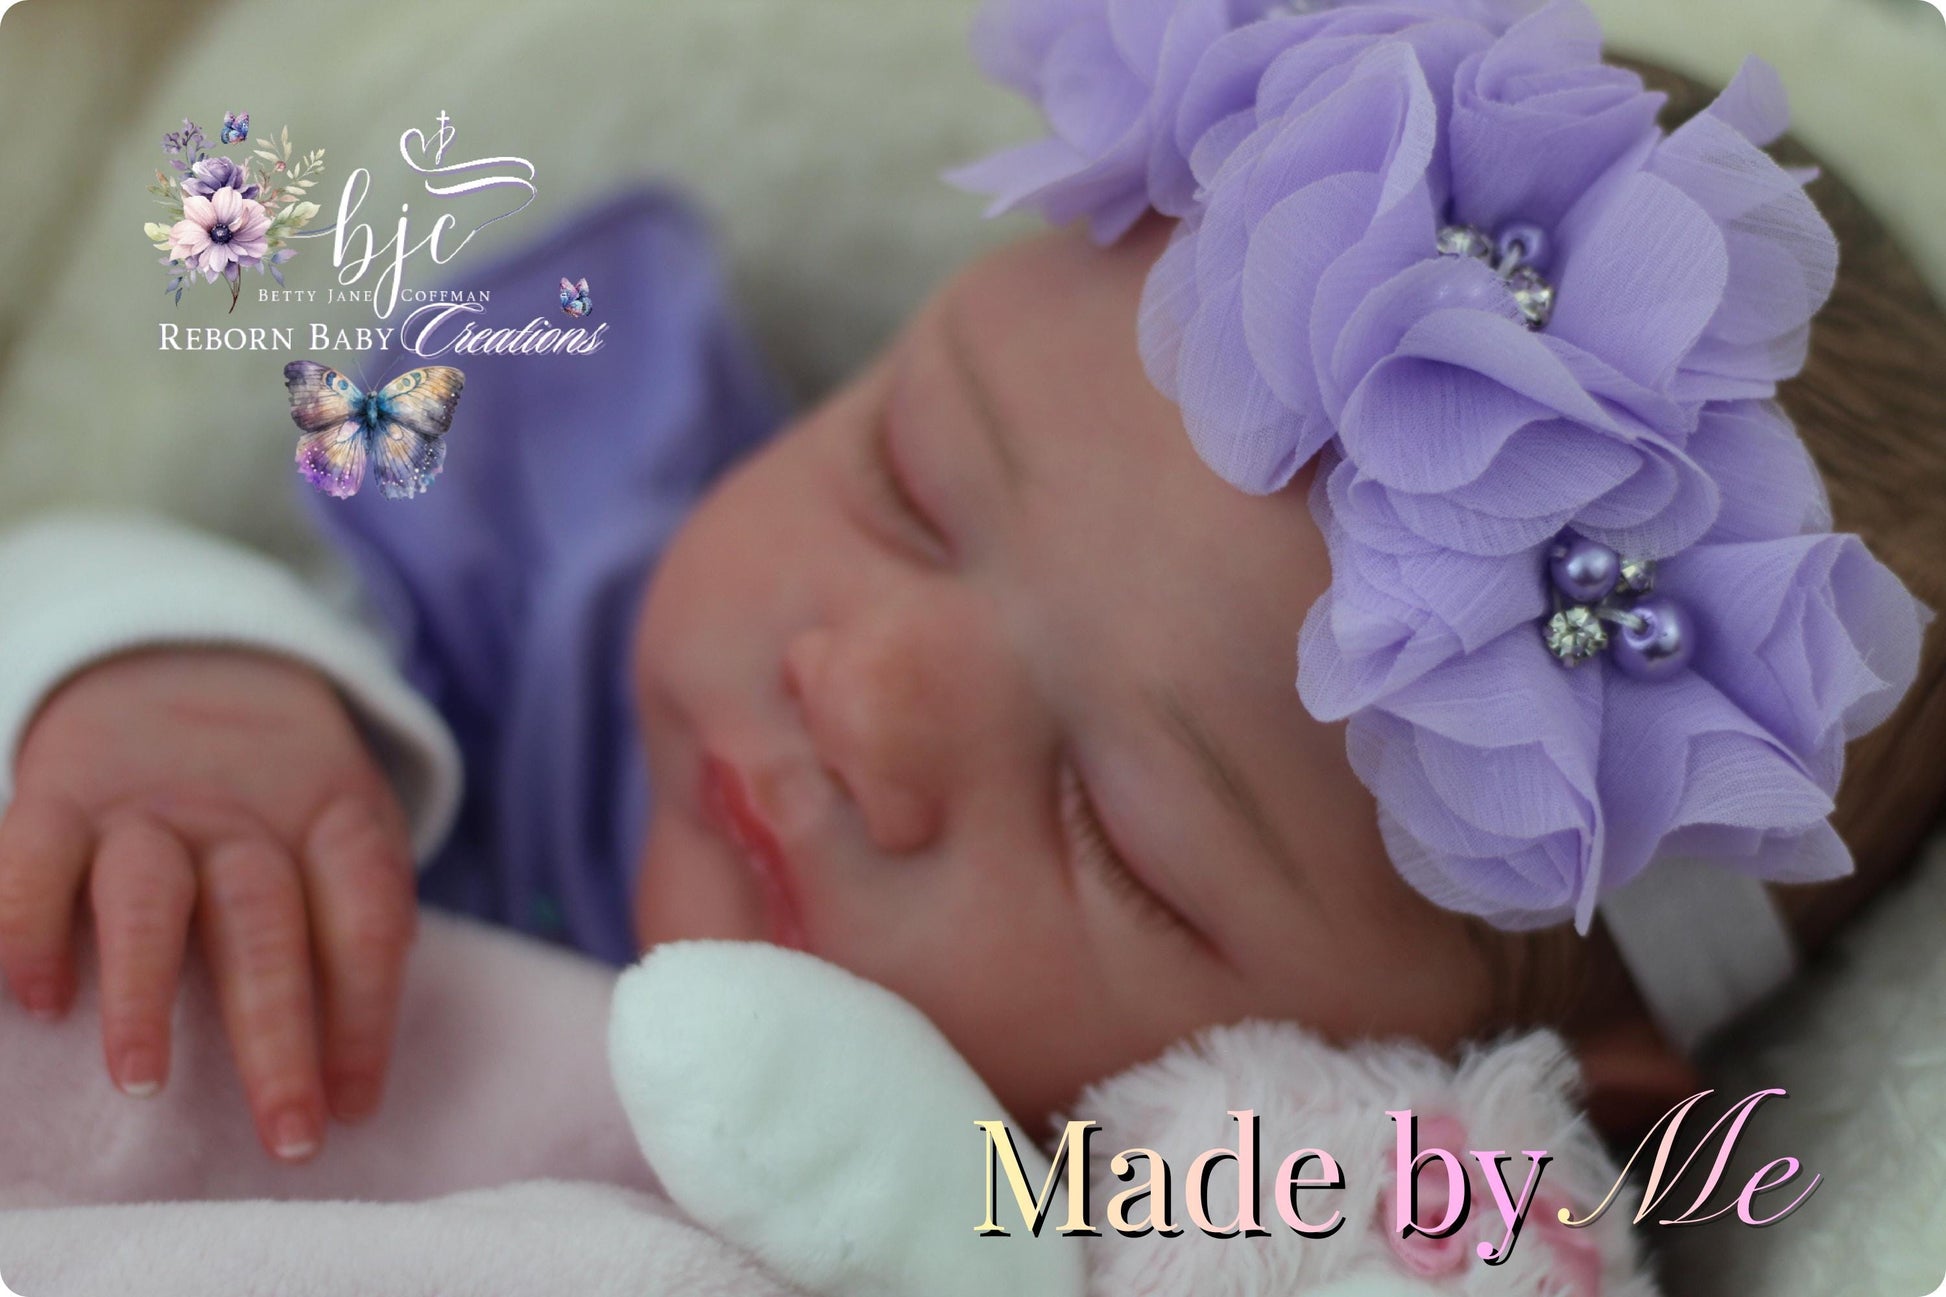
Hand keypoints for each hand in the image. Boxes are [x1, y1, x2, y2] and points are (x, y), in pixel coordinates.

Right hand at [0, 646, 417, 1161]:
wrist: (191, 657)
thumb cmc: (280, 787)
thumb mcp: (347, 819)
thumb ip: (363, 909)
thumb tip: (368, 1042)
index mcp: (331, 819)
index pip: (365, 918)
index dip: (368, 1016)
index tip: (359, 1107)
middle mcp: (243, 817)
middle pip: (268, 926)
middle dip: (278, 1038)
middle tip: (288, 1133)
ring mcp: (149, 806)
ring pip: (150, 898)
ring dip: (145, 993)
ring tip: (141, 1085)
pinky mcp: (59, 795)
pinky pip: (35, 857)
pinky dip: (29, 924)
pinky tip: (38, 998)